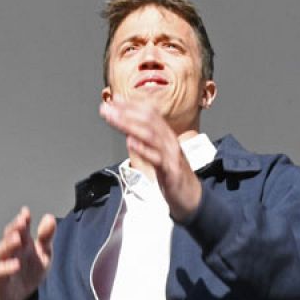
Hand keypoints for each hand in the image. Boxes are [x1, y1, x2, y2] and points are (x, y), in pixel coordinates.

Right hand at [0, 206, 55, 299]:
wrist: (22, 297)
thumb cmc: (31, 272)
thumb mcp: (44, 254)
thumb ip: (46, 237)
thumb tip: (50, 217)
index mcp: (23, 242)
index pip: (21, 227)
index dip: (23, 219)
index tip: (26, 213)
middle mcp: (12, 250)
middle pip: (9, 235)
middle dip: (15, 228)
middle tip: (21, 222)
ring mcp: (5, 262)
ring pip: (2, 250)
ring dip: (9, 243)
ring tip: (17, 239)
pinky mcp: (1, 278)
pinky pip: (1, 271)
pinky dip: (7, 267)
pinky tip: (16, 264)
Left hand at [99, 98, 201, 219]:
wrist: (191, 199)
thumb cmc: (173, 176)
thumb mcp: (159, 155)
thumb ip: (146, 142)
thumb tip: (129, 132)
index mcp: (167, 136)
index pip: (149, 114)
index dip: (131, 105)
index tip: (114, 100)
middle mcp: (170, 142)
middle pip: (148, 121)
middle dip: (126, 112)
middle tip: (107, 107)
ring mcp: (171, 155)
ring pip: (151, 135)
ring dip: (130, 125)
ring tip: (114, 119)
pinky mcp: (171, 172)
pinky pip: (157, 158)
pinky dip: (143, 149)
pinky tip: (131, 142)